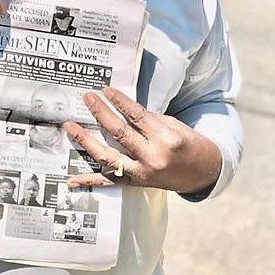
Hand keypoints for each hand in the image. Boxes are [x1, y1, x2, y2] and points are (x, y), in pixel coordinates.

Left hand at [63, 86, 221, 194]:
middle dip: (101, 113)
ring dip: (86, 141)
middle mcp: (152, 157)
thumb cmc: (188, 144)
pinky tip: (71, 179)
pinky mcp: (135, 184)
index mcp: (165, 138)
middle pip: (119, 133)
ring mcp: (142, 173)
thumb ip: (146, 120)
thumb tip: (119, 108)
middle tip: (88, 98)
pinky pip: (108, 182)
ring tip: (71, 127)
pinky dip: (89, 181)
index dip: (120, 101)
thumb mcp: (172, 125)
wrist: (203, 173)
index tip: (106, 90)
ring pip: (108, 157)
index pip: (137, 116)